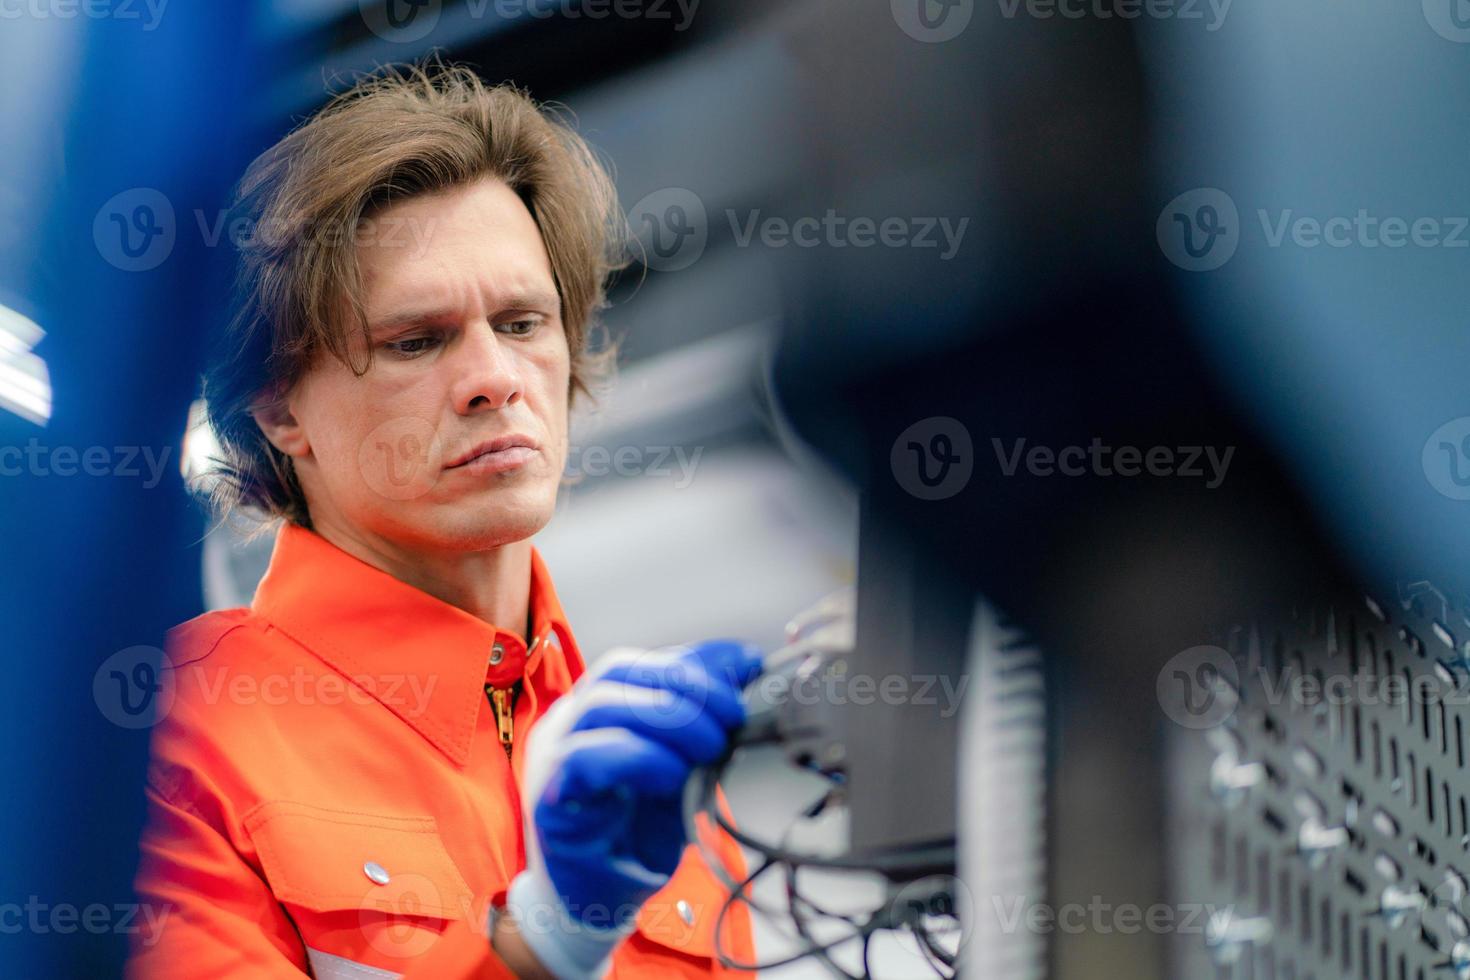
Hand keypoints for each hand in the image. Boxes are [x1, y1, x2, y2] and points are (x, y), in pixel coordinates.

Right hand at [505, 639, 762, 978]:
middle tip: (731, 715)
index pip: (642, 663)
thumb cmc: (636, 834)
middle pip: (617, 670)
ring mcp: (552, 757)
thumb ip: (702, 722)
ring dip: (668, 717)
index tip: (746, 667)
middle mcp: (569, 723)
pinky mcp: (549, 800)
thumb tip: (744, 667)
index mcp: (600, 709)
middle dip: (686, 684)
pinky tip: (671, 775)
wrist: (600, 903)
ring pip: (601, 704)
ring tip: (711, 745)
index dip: (696, 659)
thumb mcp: (682, 768)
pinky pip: (583, 758)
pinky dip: (637, 757)